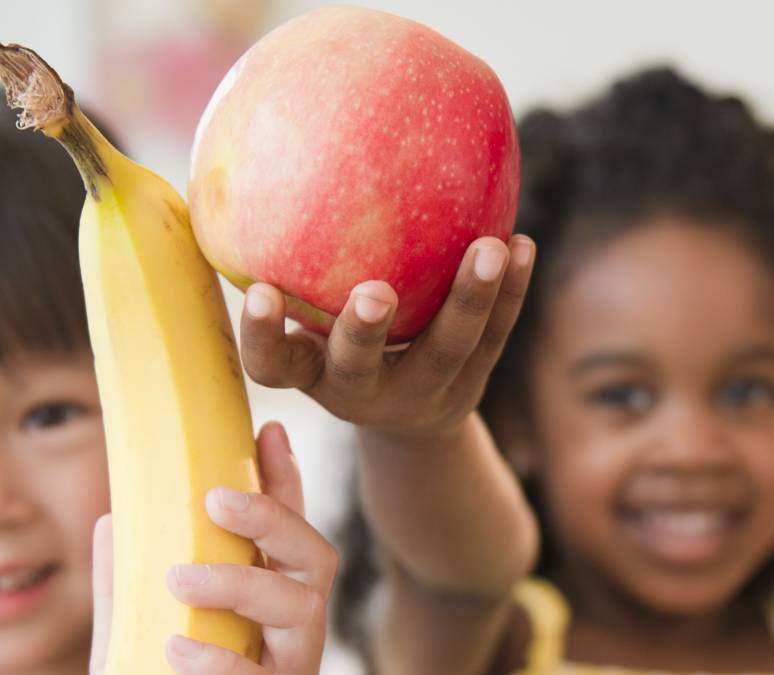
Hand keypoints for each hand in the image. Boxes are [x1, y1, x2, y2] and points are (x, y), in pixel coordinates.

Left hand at [92, 421, 335, 674]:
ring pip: (304, 620)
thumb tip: (114, 513)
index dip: (283, 484)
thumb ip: (124, 592)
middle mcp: (291, 653)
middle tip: (215, 496)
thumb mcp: (125, 654)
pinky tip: (180, 649)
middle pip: (315, 566)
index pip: (286, 540)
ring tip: (179, 576)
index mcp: (264, 623)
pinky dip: (225, 668)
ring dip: (244, 586)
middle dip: (276, 519)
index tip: (265, 428)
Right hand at [235, 235, 534, 437]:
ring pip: (446, 350)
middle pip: (359, 366)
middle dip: (365, 332)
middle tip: (375, 294)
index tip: (259, 295)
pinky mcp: (471, 380)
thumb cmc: (338, 339)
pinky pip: (494, 335)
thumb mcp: (307, 319)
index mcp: (311, 372)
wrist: (410, 418)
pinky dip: (510, 292)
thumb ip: (287, 261)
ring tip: (490, 249)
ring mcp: (421, 390)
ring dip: (468, 300)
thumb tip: (251, 157)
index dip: (263, 336)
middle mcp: (361, 390)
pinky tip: (522, 246)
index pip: (274, 363)